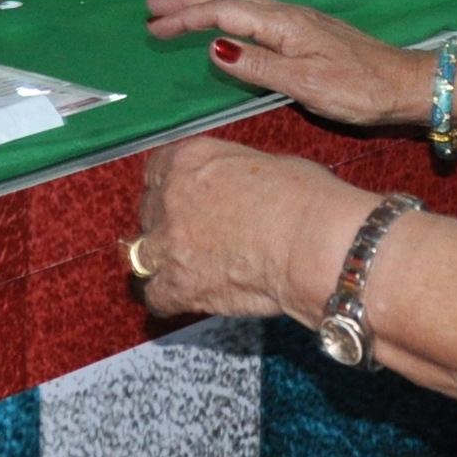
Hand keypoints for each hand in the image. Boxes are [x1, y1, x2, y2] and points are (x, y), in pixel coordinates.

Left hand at [133, 135, 374, 320]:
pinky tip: (186, 297)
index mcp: (192, 158)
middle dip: (168, 224)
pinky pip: (156, 296)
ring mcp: (170, 242)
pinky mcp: (179, 284)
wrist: (315, 244)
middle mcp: (172, 195)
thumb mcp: (266, 164)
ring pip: (142, 253)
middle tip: (196, 237)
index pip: (157, 170)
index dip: (170, 189)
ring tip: (187, 268)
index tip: (183, 200)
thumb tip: (235, 188)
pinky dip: (169, 298)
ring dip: (161, 260)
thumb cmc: (307, 201)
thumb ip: (232, 175)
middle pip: (149, 211)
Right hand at [144, 0, 425, 125]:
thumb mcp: (305, 84)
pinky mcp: (305, 29)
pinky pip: (254, 9)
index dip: (187, 17)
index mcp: (283, 23)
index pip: (223, 13)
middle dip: (187, 0)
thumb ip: (259, 66)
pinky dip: (228, 6)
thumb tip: (213, 47)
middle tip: (150, 4)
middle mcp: (287, 13)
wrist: (405, 84)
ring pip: (241, 0)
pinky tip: (226, 14)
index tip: (153, 25)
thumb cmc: (358, 89)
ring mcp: (297, 19)